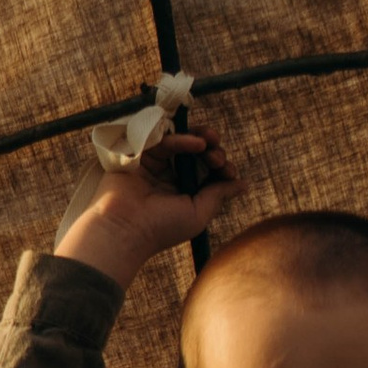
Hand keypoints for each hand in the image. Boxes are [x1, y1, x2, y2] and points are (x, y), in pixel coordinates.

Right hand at [53, 131, 235, 284]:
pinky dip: (182, 139)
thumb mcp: (198, 214)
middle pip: (196, 153)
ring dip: (200, 139)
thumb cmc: (161, 228)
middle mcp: (170, 177)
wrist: (124, 228)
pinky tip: (197, 143)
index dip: (220, 167)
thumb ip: (218, 195)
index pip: (206, 172)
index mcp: (184, 192)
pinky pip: (164, 140)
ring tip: (212, 141)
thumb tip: (243, 184)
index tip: (229, 172)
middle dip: (212, 150)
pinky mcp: (141, 154)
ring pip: (182, 143)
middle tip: (219, 157)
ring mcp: (155, 164)